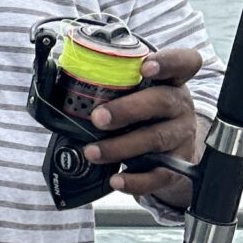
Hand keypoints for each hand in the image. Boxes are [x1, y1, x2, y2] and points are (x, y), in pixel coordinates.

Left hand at [81, 47, 206, 208]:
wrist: (173, 150)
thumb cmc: (144, 114)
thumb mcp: (136, 93)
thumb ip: (112, 84)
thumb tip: (60, 79)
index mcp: (170, 81)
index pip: (183, 63)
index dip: (167, 62)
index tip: (145, 67)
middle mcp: (180, 106)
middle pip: (162, 101)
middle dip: (127, 109)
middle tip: (98, 117)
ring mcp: (181, 136)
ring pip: (156, 138)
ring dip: (120, 146)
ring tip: (93, 152)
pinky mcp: (178, 166)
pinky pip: (158, 174)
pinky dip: (136, 180)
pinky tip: (117, 179)